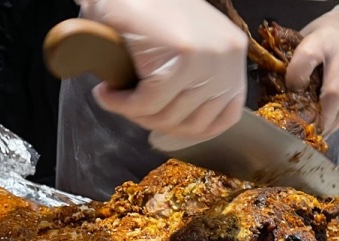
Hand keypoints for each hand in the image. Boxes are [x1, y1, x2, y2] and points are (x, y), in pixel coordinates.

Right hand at [77, 0, 247, 149]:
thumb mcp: (182, 45)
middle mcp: (228, 56)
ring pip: (168, 116)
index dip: (189, 130)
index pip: (225, 116)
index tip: (159, 125)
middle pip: (192, 123)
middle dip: (154, 122)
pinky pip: (147, 104)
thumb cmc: (142, 9)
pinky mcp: (180, 58)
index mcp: (232, 54)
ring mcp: (207, 57)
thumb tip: (176, 125)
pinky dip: (120, 104)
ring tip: (116, 97)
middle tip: (128, 107)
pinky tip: (107, 93)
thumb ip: (192, 82)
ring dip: (134, 114)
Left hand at [286, 4, 338, 135]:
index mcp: (323, 40)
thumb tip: (278, 96)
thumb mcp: (305, 40)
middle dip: (321, 117)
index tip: (291, 91)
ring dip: (333, 122)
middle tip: (311, 132)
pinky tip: (335, 116)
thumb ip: (294, 63)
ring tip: (321, 131)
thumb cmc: (325, 38)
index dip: (296, 78)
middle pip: (334, 91)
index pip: (306, 58)